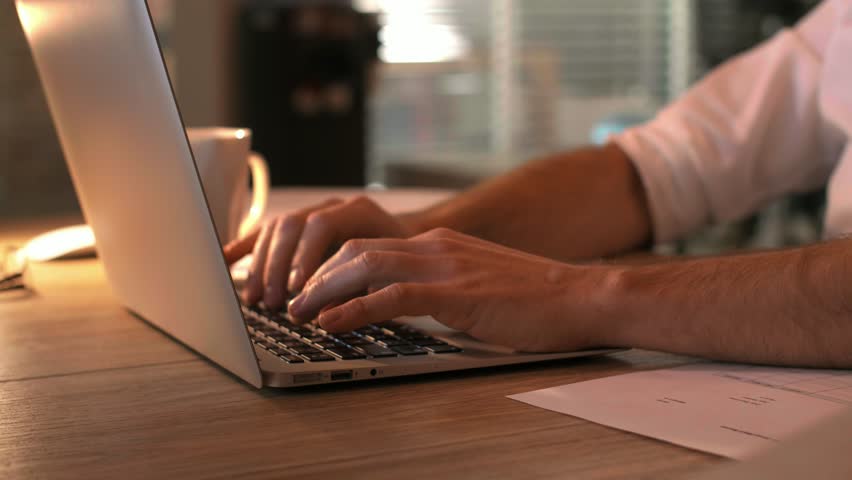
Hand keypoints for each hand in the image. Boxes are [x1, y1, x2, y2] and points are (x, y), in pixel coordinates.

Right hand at [223, 196, 414, 308]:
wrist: (410, 239)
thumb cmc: (403, 261)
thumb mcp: (392, 272)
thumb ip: (362, 286)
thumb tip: (330, 309)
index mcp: (359, 211)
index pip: (322, 225)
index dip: (305, 257)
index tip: (296, 289)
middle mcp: (333, 206)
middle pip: (292, 225)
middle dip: (277, 266)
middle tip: (272, 302)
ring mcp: (314, 212)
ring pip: (276, 229)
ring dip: (261, 264)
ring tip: (255, 298)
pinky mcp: (300, 224)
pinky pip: (268, 232)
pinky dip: (247, 246)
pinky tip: (227, 260)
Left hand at [288, 228, 613, 352]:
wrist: (580, 297)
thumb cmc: (534, 298)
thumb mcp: (477, 281)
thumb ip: (441, 284)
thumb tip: (405, 303)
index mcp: (439, 243)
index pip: (367, 244)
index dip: (328, 264)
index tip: (305, 286)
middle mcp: (435, 246)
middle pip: (355, 248)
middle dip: (314, 274)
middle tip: (288, 300)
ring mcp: (444, 266)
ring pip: (364, 265)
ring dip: (323, 289)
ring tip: (296, 312)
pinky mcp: (455, 293)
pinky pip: (391, 296)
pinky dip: (354, 309)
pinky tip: (330, 323)